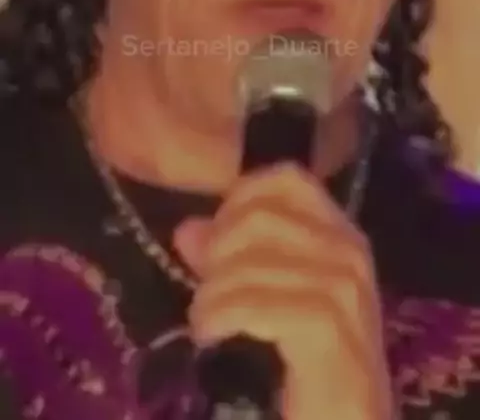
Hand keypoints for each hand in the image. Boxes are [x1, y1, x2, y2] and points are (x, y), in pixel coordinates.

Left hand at [174, 164, 393, 419]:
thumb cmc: (313, 363)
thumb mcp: (271, 298)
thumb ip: (230, 260)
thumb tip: (188, 230)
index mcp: (341, 234)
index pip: (288, 178)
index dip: (242, 197)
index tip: (219, 237)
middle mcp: (348, 251)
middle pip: (260, 216)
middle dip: (219, 250)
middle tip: (207, 288)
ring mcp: (342, 288)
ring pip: (248, 262)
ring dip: (211, 293)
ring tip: (206, 320)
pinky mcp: (325, 327)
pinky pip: (249, 302)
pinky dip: (218, 316)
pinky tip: (212, 335)